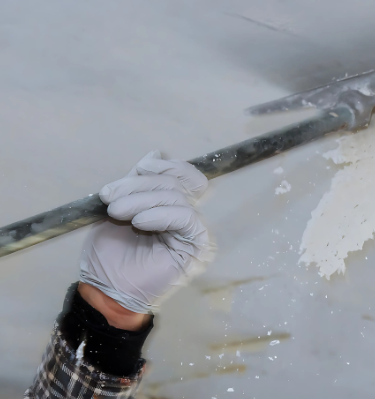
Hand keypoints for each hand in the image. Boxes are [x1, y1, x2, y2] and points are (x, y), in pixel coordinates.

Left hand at [79, 151, 213, 314]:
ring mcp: (194, 231)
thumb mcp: (119, 208)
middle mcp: (187, 215)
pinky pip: (186, 218)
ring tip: (118, 212)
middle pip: (176, 182)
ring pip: (178, 197)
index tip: (133, 171)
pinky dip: (161, 215)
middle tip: (110, 198)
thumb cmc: (109, 256)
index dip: (163, 167)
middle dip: (141, 185)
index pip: (182, 174)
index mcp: (171, 205)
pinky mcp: (198, 246)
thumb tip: (156, 155)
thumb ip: (137, 183)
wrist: (105, 290)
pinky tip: (140, 222)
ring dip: (143, 200)